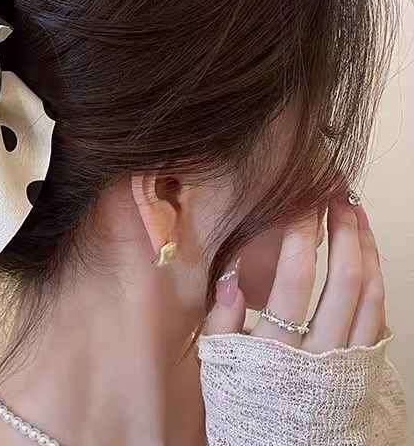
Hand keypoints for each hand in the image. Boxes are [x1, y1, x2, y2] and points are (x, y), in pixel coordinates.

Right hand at [203, 193, 387, 350]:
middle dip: (344, 229)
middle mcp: (321, 353)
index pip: (295, 276)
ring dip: (367, 248)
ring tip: (356, 215)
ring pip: (370, 294)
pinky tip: (368, 257)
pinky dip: (377, 280)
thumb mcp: (219, 364)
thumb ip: (220, 320)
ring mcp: (349, 361)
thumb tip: (230, 274)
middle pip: (344, 279)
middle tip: (338, 196)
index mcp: (277, 349)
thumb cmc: (245, 402)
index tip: (301, 200)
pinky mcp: (365, 368)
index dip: (300, 232)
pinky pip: (380, 317)